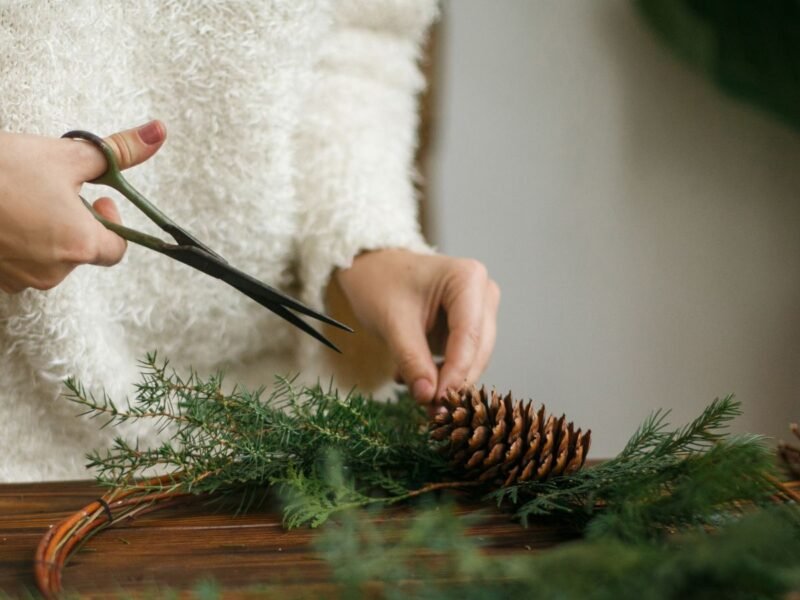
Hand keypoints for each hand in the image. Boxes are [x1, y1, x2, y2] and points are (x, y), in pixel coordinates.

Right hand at [0, 121, 166, 292]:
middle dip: (75, 222)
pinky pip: (18, 264)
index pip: (117, 250)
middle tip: (52, 192)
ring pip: (48, 257)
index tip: (98, 201)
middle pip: (81, 251)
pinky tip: (3, 216)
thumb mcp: (65, 155)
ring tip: (20, 200)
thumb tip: (158, 133)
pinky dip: (17, 243)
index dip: (113, 224)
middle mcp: (53, 272)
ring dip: (44, 232)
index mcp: (80, 246)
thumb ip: (116, 152)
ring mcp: (20, 279)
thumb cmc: (1, 170)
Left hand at [336, 249, 499, 402]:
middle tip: (430, 410)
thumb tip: (427, 396)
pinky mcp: (469, 325)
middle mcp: (483, 292)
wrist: (371, 268)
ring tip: (414, 390)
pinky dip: (439, 372)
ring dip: (445, 380)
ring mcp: (479, 309)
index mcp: (468, 279)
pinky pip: (461, 358)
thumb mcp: (392, 322)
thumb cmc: (380, 283)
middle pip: (478, 350)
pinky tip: (412, 376)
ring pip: (473, 359)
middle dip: (454, 381)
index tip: (439, 402)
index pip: (469, 336)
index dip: (456, 373)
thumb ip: (411, 360)